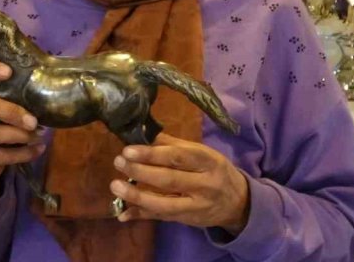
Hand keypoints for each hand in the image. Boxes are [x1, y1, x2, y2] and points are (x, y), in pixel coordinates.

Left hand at [110, 133, 249, 234]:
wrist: (238, 202)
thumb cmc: (215, 170)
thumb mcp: (203, 153)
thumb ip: (175, 145)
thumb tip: (146, 134)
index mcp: (208, 161)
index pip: (177, 157)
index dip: (152, 154)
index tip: (129, 150)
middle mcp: (204, 184)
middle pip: (169, 179)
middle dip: (141, 171)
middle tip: (119, 162)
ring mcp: (196, 205)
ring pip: (164, 203)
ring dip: (137, 196)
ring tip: (115, 186)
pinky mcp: (187, 220)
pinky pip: (161, 218)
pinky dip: (141, 215)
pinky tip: (122, 213)